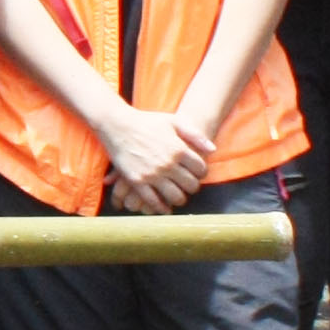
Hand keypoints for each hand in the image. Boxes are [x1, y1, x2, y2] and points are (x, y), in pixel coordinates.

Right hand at [96, 106, 210, 214]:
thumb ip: (195, 135)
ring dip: (179, 199)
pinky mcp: (137, 181)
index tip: (197, 174)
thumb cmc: (147, 121)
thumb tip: (212, 150)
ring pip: (175, 196)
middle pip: (190, 185)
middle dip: (192, 187)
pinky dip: (161, 207)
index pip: (200, 169)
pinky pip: (153, 201)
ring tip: (178, 196)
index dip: (202, 173)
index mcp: (179, 149)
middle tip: (188, 186)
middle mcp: (168, 163)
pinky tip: (164, 208)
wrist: (118, 125)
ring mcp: (152, 174)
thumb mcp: (174, 121)